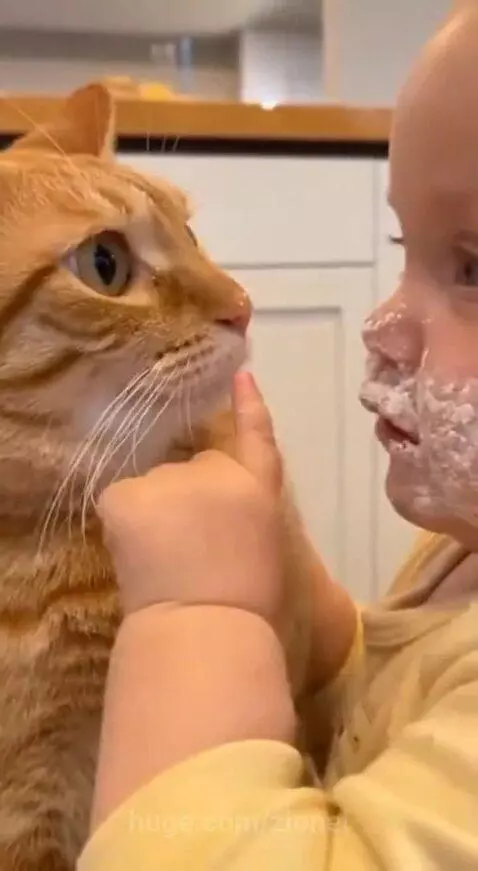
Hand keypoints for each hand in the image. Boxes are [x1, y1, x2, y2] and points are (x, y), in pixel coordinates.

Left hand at [97, 372, 284, 622]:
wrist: (208, 626)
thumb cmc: (247, 605)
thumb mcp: (264, 550)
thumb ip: (241, 518)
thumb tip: (211, 516)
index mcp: (257, 489)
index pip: (257, 439)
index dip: (249, 406)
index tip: (242, 377)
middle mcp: (215, 471)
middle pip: (193, 470)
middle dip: (188, 501)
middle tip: (188, 550)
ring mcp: (168, 478)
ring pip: (154, 488)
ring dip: (155, 514)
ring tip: (165, 562)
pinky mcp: (127, 494)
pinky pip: (120, 500)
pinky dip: (123, 523)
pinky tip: (137, 554)